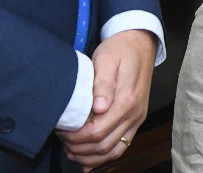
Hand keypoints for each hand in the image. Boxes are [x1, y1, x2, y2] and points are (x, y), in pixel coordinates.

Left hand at [57, 29, 156, 170]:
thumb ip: (103, 84)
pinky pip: (122, 146)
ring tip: (71, 151)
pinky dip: (104, 157)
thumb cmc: (120, 49)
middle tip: (61, 139)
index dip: (75, 137)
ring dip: (90, 156)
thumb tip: (99, 108)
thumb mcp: (107, 59)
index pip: (97, 132)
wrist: (140, 43)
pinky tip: (89, 160)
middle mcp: (135, 114)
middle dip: (79, 148)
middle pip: (103, 145)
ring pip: (113, 151)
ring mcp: (137, 118)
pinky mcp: (136, 119)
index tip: (61, 130)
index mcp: (126, 101)